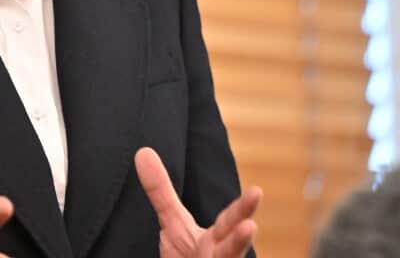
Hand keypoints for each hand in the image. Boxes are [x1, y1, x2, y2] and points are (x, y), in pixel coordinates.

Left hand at [135, 147, 261, 257]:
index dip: (243, 209)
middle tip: (249, 227)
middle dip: (239, 241)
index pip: (229, 223)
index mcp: (215, 242)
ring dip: (229, 253)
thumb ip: (161, 192)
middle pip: (231, 251)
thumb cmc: (189, 256)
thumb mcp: (174, 225)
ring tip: (239, 236)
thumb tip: (143, 152)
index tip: (257, 192)